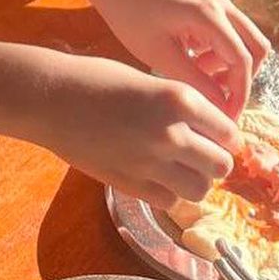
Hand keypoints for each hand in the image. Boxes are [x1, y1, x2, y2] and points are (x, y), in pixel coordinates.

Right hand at [40, 52, 241, 209]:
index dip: (226, 136)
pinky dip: (169, 192)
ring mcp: (151, 163)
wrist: (51, 98)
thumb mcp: (147, 80)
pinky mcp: (130, 184)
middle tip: (203, 155)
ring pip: (200, 190)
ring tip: (181, 170)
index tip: (220, 138)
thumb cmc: (96, 78)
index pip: (227, 131)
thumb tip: (204, 128)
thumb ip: (178, 105)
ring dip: (196, 181)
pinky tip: (156, 177)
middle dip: (216, 161)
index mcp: (179, 99)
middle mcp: (171, 134)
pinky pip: (169, 201)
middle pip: (221, 165)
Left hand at [73, 0, 270, 117]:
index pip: (242, 60)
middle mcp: (222, 4)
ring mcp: (219, 1)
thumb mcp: (159, 54)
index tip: (227, 117)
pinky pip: (231, 32)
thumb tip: (220, 107)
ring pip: (246, 40)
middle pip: (257, 48)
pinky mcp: (212, 3)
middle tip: (219, 99)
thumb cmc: (131, 14)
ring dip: (231, 65)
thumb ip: (194, 81)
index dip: (239, 93)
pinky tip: (194, 61)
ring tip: (198, 77)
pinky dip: (222, 52)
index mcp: (209, 15)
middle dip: (242, 79)